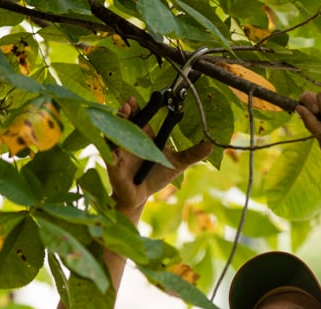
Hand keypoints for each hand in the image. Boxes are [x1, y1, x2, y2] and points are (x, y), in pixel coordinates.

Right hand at [109, 97, 214, 218]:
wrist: (141, 197)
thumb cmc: (156, 177)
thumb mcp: (176, 163)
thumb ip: (192, 154)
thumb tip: (211, 146)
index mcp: (143, 135)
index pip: (138, 116)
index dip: (135, 106)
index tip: (134, 100)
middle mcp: (129, 140)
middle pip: (123, 120)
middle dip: (124, 112)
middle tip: (128, 106)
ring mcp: (119, 151)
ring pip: (113, 134)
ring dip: (115, 125)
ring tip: (121, 118)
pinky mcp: (113, 165)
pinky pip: (110, 155)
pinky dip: (110, 150)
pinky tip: (114, 147)